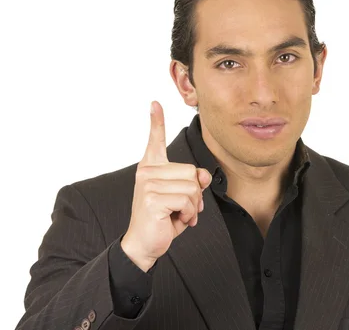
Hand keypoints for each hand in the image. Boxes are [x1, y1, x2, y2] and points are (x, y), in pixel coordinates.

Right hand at [121, 101, 211, 271]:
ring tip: (179, 216)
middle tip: (182, 209)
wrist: (145, 245)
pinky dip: (189, 214)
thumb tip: (203, 176)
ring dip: (193, 207)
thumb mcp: (182, 198)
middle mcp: (147, 171)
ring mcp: (149, 183)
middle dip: (195, 194)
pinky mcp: (153, 197)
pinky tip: (176, 221)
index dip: (157, 122)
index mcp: (151, 168)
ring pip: (192, 187)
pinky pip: (188, 200)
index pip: (155, 140)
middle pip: (192, 171)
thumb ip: (193, 182)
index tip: (155, 103)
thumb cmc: (163, 220)